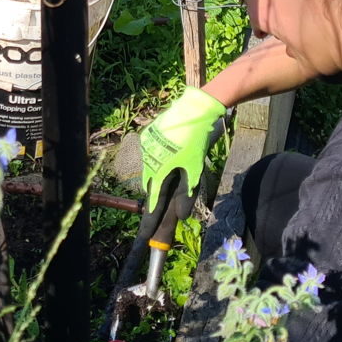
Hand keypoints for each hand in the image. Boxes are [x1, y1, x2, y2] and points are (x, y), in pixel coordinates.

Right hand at [141, 87, 225, 210]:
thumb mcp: (194, 169)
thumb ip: (186, 194)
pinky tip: (168, 155)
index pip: (153, 199)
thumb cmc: (195, 141)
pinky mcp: (149, 134)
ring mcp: (146, 145)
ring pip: (149, 167)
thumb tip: (182, 217)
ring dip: (157, 174)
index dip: (150, 216)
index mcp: (158, 170)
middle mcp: (147, 158)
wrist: (193, 110)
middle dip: (156, 193)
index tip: (146, 232)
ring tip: (169, 174)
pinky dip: (157, 159)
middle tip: (162, 201)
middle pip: (150, 183)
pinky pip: (150, 153)